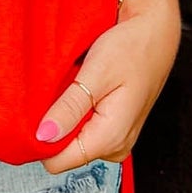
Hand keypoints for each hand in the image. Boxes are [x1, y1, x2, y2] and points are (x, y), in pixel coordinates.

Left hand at [34, 0, 180, 174]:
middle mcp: (115, 146)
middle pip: (64, 151)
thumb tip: (43, 136)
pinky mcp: (115, 128)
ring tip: (71, 86)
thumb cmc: (131, 47)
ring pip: (73, 140)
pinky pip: (84, 129)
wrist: (156, 32)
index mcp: (111, 138)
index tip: (34, 111)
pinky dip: (75, 111)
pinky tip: (80, 89)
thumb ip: (70, 107)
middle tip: (57, 90)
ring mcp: (116, 139)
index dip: (41, 138)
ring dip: (64, 116)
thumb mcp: (97, 72)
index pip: (58, 160)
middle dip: (53, 124)